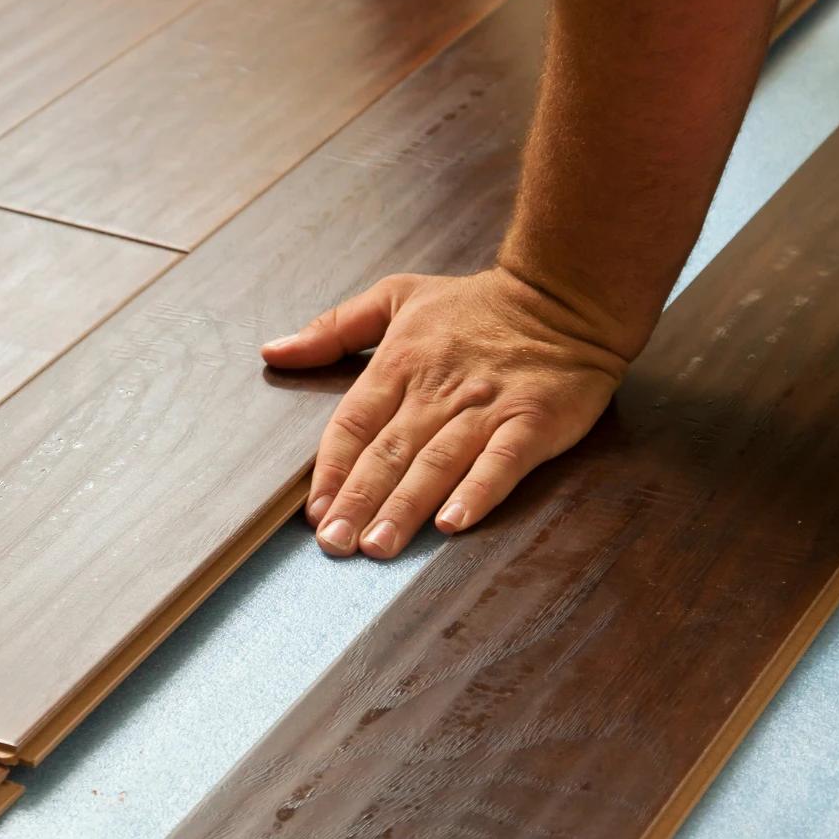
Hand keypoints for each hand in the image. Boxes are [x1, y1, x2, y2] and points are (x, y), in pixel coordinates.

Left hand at [262, 268, 631, 556]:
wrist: (566, 293)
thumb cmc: (477, 305)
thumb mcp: (397, 297)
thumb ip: (333, 329)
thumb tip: (273, 351)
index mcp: (401, 363)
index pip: (354, 424)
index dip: (331, 470)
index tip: (314, 512)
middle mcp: (438, 389)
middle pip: (388, 452)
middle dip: (358, 501)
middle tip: (335, 544)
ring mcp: (486, 407)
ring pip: (436, 463)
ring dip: (404, 506)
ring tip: (378, 545)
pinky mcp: (533, 421)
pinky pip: (501, 462)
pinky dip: (477, 492)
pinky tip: (453, 524)